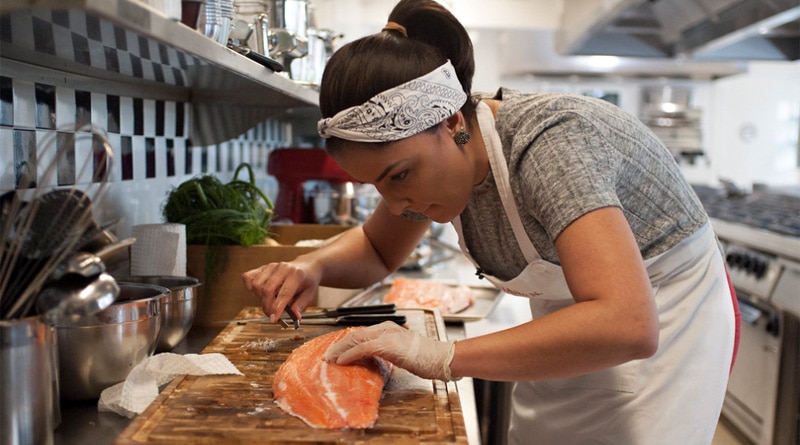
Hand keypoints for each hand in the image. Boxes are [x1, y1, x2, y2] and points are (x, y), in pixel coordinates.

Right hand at [241, 261, 318, 322]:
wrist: (306, 267)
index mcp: (296, 275)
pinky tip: (260, 292)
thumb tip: (295, 316)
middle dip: (267, 306)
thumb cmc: (307, 281)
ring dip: (259, 298)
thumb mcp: (310, 294)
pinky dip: (250, 287)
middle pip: (267, 290)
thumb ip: (300, 305)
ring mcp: (271, 266)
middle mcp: (283, 268)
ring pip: (256, 285)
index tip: (273, 319)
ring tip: (269, 302)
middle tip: (271, 315)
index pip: (284, 293)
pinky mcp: (263, 267)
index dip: (277, 308)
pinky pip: (249, 277)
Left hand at [325, 321, 458, 380]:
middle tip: (327, 355)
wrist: (442, 358)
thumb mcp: (403, 353)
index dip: (346, 342)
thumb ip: (388, 352)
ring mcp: (387, 335)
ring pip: (356, 339)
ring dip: (339, 350)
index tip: (335, 351)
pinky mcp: (388, 345)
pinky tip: (340, 361)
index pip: (361, 333)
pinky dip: (349, 354)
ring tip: (329, 359)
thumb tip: (374, 361)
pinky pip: (362, 348)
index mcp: (389, 328)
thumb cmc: (427, 358)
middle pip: (355, 334)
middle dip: (338, 345)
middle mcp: (386, 327)